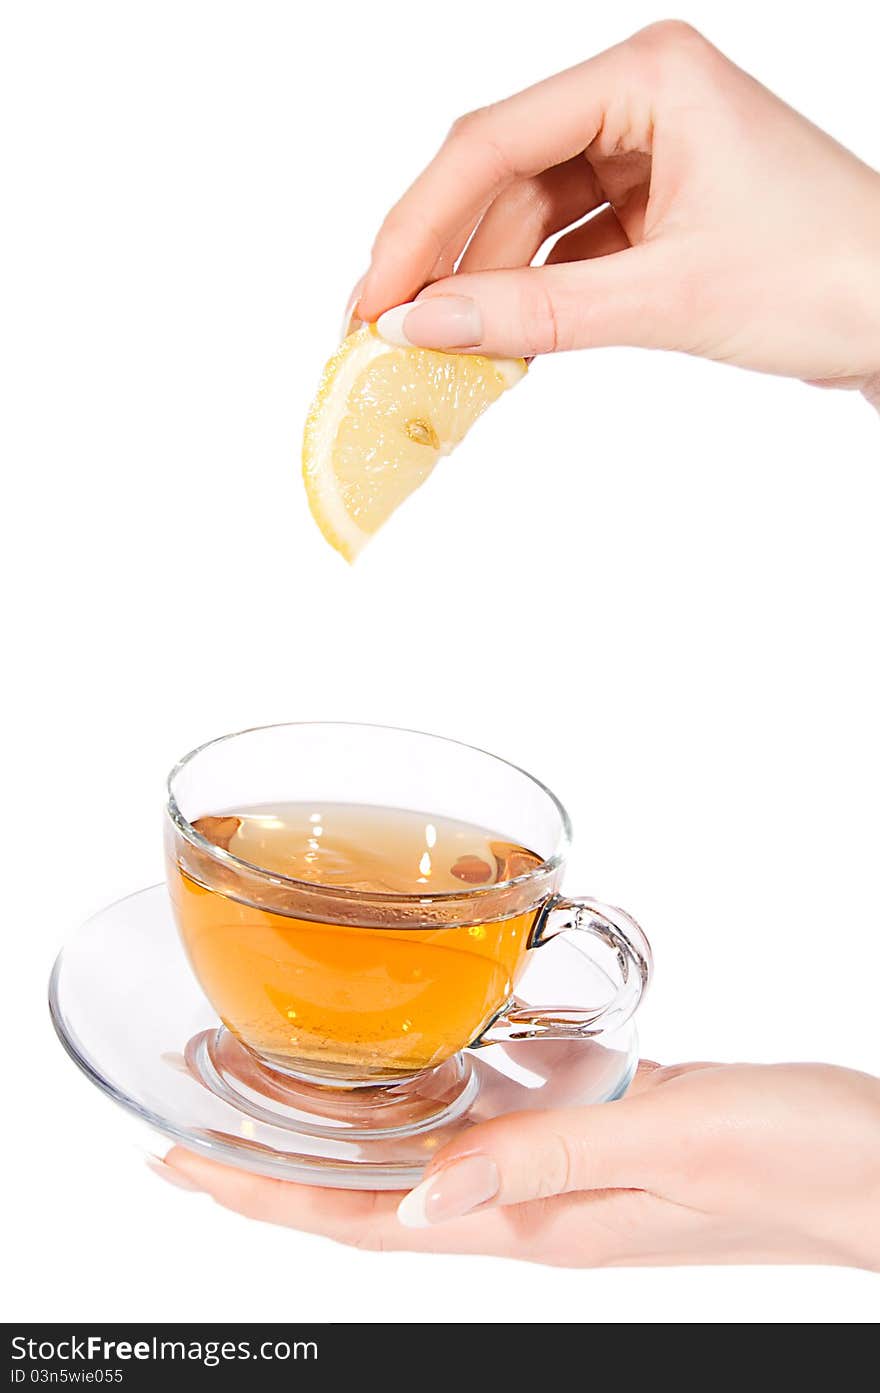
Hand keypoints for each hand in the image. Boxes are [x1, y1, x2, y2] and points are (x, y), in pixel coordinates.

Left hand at [155, 1059, 879, 1268]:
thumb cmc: (801, 1159)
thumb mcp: (674, 1143)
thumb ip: (546, 1161)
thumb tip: (420, 1195)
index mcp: (542, 1224)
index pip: (368, 1222)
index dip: (264, 1195)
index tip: (176, 1161)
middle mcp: (537, 1208)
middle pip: (371, 1198)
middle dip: (274, 1166)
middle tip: (191, 1113)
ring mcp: (567, 1177)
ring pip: (420, 1162)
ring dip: (338, 1135)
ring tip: (267, 1088)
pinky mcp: (599, 1133)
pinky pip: (484, 1126)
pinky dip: (424, 1104)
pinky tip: (408, 1070)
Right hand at [353, 21, 879, 405]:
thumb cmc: (830, 277)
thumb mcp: (668, 296)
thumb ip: (538, 311)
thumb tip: (423, 325)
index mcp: (650, 75)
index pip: (495, 141)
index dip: (421, 225)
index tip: (373, 299)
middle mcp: (644, 101)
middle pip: (505, 176)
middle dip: (448, 258)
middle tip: (388, 333)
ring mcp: (654, 155)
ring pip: (533, 216)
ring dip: (490, 283)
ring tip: (444, 349)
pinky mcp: (663, 209)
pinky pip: (571, 249)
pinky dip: (536, 295)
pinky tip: (504, 339)